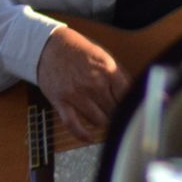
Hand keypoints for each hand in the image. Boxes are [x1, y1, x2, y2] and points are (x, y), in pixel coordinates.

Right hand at [34, 28, 128, 144]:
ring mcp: (76, 93)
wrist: (48, 45)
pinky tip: (89, 137)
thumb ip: (117, 75)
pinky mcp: (61, 101)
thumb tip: (133, 94)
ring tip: (102, 117)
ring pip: (99, 121)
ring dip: (102, 121)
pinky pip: (74, 125)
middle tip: (114, 113)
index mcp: (107, 69)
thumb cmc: (77, 49)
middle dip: (116, 114)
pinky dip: (83, 135)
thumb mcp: (102, 55)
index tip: (128, 107)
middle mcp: (94, 82)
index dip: (128, 104)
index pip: (126, 96)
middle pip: (114, 111)